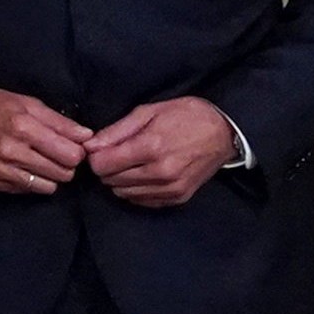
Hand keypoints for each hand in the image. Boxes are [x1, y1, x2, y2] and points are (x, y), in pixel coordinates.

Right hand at [0, 88, 92, 196]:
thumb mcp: (29, 104)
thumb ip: (60, 122)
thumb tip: (86, 137)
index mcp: (25, 128)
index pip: (71, 155)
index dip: (77, 151)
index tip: (71, 147)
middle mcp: (12, 152)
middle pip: (62, 174)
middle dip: (65, 165)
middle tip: (57, 154)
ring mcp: (0, 170)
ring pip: (46, 187)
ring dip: (49, 176)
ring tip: (41, 162)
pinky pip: (25, 190)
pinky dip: (30, 181)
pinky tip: (23, 167)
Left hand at [81, 96, 239, 210]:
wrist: (224, 132)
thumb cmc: (186, 116)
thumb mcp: (149, 111)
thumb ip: (117, 131)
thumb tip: (89, 146)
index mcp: (151, 147)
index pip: (102, 166)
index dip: (96, 157)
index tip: (102, 149)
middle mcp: (160, 172)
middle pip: (110, 181)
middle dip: (107, 168)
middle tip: (117, 155)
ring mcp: (171, 188)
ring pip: (124, 193)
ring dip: (120, 180)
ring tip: (132, 164)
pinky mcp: (179, 198)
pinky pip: (142, 201)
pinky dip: (136, 190)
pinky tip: (144, 175)